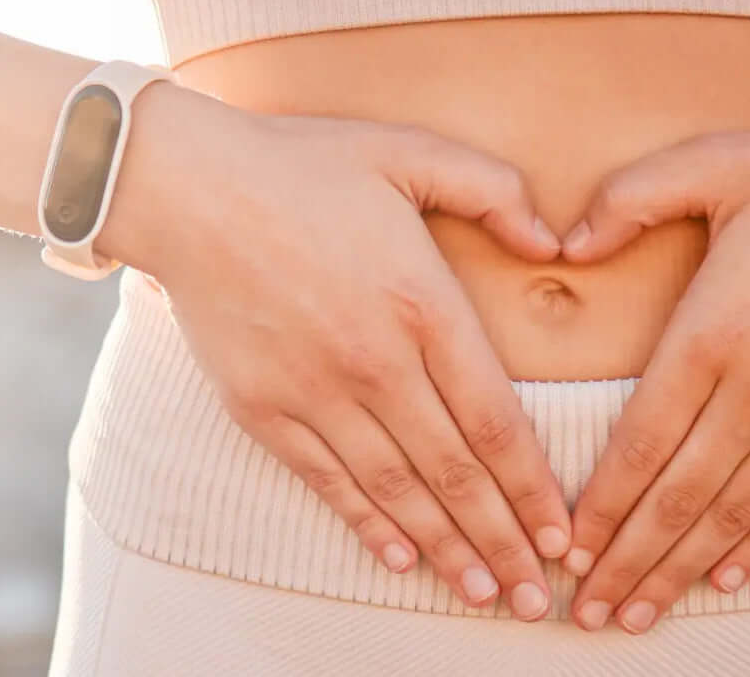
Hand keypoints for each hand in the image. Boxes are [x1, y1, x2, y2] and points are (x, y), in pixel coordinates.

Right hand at [100, 84, 571, 618]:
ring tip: (483, 594)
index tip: (564, 536)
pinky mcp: (263, 407)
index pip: (496, 420)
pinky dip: (367, 523)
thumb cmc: (301, 165)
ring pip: (396, 489)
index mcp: (422, 302)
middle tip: (538, 598)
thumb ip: (493, 189)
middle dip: (504, 542)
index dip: (535, 489)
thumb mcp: (409, 151)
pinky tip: (401, 557)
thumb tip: (556, 240)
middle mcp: (375, 361)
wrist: (185, 189)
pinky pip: (328, 480)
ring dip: (445, 550)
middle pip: (456, 472)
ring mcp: (315, 391)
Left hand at [548, 129, 749, 633]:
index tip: (565, 550)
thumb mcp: (713, 161)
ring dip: (681, 571)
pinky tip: (722, 578)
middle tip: (587, 615)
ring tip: (638, 616)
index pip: (640, 445)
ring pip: (735, 515)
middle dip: (627, 563)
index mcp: (711, 336)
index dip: (600, 507)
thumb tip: (564, 244)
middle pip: (678, 499)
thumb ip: (628, 198)